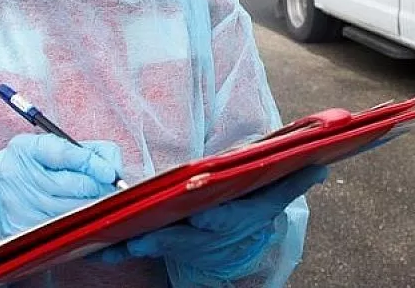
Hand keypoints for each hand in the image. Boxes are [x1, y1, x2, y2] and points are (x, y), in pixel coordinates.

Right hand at [0, 134, 122, 234]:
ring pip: (75, 209)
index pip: (66, 154)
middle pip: (75, 186)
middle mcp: (19, 176)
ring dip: (92, 205)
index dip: (93, 164)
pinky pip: (64, 228)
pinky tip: (80, 214)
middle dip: (98, 187)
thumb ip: (93, 151)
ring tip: (93, 199)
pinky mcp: (23, 228)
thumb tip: (115, 173)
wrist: (5, 190)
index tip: (110, 174)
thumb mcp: (61, 146)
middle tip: (107, 188)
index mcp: (27, 149)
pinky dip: (79, 221)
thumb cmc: (41, 166)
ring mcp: (19, 205)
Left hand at [91, 165, 327, 277]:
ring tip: (111, 243)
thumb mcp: (275, 194)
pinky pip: (137, 245)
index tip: (201, 219)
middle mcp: (210, 235)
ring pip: (157, 244)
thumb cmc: (252, 205)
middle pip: (185, 238)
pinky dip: (117, 248)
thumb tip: (318, 167)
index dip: (213, 220)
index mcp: (237, 218)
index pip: (227, 220)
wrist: (236, 239)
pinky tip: (96, 247)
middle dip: (162, 238)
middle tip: (140, 237)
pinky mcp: (162, 242)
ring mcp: (184, 242)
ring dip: (133, 245)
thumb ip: (292, 181)